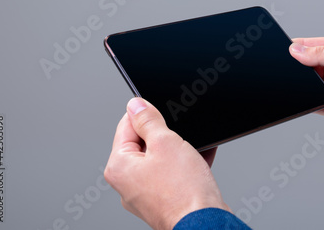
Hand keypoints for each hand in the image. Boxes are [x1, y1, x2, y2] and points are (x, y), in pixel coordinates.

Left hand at [104, 97, 229, 229]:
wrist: (204, 223)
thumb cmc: (183, 191)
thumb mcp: (165, 142)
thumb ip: (148, 120)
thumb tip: (135, 105)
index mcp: (119, 167)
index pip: (126, 126)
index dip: (146, 114)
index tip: (161, 112)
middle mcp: (127, 183)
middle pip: (144, 143)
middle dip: (165, 135)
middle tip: (179, 137)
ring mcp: (145, 195)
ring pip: (161, 159)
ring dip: (179, 149)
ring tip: (192, 152)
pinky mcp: (164, 201)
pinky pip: (172, 174)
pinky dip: (185, 164)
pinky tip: (200, 159)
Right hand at [289, 37, 323, 131]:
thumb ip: (320, 53)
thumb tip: (295, 50)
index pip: (309, 46)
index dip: (295, 47)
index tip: (282, 49)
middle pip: (305, 66)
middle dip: (296, 67)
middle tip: (287, 67)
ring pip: (307, 86)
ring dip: (301, 85)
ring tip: (298, 83)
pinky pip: (312, 104)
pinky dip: (305, 102)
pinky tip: (304, 98)